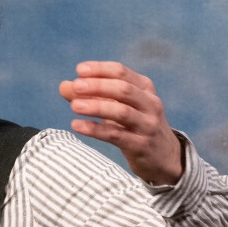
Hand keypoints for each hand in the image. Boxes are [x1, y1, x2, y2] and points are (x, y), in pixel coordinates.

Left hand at [59, 61, 182, 184]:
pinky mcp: (141, 145)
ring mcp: (147, 125)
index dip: (100, 69)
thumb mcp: (116, 107)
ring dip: (97, 107)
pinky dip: (95, 130)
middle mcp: (150, 104)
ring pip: (122, 112)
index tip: (79, 70)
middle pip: (123, 90)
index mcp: (144, 88)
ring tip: (74, 106)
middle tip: (76, 86)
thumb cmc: (134, 125)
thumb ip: (92, 96)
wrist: (163, 156)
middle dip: (98, 86)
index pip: (121, 72)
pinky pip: (116, 135)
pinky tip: (77, 126)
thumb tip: (64, 86)